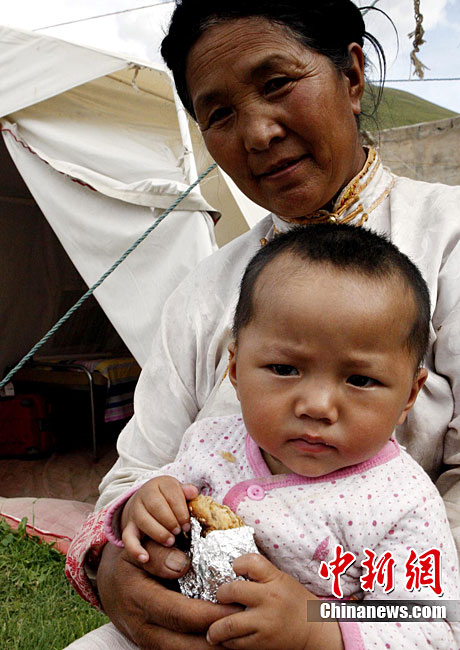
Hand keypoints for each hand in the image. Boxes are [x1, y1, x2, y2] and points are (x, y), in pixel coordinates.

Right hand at [97, 538, 241, 649]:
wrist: (112, 588)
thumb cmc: (132, 564)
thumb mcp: (139, 550)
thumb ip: (159, 553)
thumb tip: (183, 564)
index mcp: (140, 599)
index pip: (180, 614)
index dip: (210, 614)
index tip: (236, 608)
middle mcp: (144, 628)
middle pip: (186, 645)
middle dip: (218, 642)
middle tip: (245, 629)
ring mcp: (150, 642)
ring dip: (213, 649)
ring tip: (240, 637)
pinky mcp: (157, 648)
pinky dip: (205, 649)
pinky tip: (225, 640)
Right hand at [121, 476, 197, 562]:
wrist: (147, 501)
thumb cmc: (169, 498)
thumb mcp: (179, 491)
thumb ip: (187, 492)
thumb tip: (193, 492)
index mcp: (160, 484)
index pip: (170, 493)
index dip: (180, 509)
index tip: (187, 524)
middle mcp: (144, 495)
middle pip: (155, 505)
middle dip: (170, 521)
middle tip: (180, 532)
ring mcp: (135, 511)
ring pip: (143, 520)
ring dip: (158, 532)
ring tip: (171, 541)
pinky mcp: (129, 526)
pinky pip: (128, 537)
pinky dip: (135, 549)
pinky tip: (145, 558)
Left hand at [207, 554, 343, 649]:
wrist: (314, 630)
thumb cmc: (295, 601)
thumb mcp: (282, 579)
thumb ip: (261, 575)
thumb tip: (233, 570)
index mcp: (275, 579)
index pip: (250, 562)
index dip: (237, 563)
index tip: (234, 568)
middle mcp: (269, 599)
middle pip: (232, 591)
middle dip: (221, 594)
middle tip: (220, 598)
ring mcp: (265, 623)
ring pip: (228, 624)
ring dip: (215, 627)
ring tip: (211, 629)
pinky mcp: (263, 643)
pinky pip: (236, 643)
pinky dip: (226, 641)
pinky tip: (225, 638)